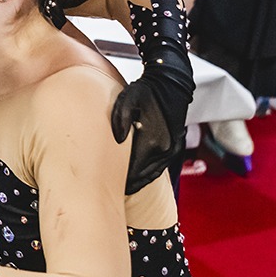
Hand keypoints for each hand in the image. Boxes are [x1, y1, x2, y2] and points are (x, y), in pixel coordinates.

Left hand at [111, 66, 191, 192]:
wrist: (172, 83)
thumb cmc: (146, 91)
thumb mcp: (128, 100)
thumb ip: (119, 121)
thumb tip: (117, 140)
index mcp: (153, 142)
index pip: (132, 171)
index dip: (118, 181)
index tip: (101, 186)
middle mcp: (165, 149)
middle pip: (142, 176)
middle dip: (126, 184)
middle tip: (105, 193)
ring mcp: (172, 149)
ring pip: (152, 174)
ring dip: (137, 182)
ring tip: (120, 189)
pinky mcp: (175, 146)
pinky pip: (159, 167)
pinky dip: (147, 174)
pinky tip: (136, 177)